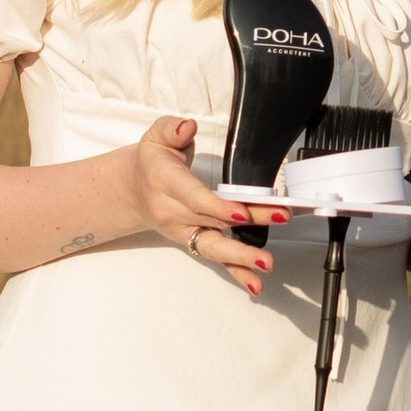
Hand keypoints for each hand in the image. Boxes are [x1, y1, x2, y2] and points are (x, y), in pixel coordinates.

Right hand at [123, 118, 282, 294]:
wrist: (131, 191)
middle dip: (251, 221)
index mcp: (165, 183)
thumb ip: (172, 128)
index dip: (218, 206)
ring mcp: (184, 231)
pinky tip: (255, 283)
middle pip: (214, 219)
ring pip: (215, 246)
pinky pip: (215, 259)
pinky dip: (236, 273)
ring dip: (243, 256)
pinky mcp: (193, 241)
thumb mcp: (156, 137)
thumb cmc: (150, 164)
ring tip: (266, 262)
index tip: (242, 211)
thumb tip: (186, 127)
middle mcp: (173, 212)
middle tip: (279, 218)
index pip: (193, 198)